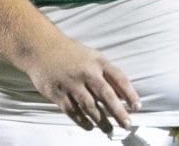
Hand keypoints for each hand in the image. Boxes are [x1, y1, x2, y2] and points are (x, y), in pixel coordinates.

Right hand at [22, 33, 140, 131]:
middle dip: (118, 112)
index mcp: (98, 61)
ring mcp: (71, 83)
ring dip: (101, 120)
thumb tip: (123, 95)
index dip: (130, 94)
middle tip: (127, 125)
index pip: (119, 78)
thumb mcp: (92, 57)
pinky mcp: (58, 93)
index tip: (137, 107)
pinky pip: (73, 111)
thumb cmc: (70, 53)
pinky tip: (90, 127)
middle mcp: (86, 72)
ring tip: (109, 130)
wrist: (41, 48)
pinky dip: (82, 121)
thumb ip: (107, 74)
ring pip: (90, 106)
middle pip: (106, 95)